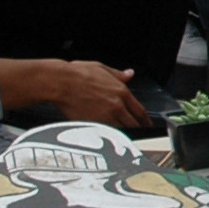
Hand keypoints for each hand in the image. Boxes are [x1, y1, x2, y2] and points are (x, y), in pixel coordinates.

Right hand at [1, 58, 150, 128]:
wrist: (61, 82)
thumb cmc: (78, 74)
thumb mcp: (102, 68)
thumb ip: (119, 74)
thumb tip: (129, 74)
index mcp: (121, 92)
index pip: (140, 111)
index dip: (145, 120)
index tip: (147, 124)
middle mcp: (117, 106)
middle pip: (134, 124)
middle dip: (138, 130)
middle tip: (141, 135)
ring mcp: (105, 117)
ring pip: (122, 131)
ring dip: (125, 134)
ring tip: (127, 139)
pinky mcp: (93, 124)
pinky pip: (106, 134)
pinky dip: (110, 137)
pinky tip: (111, 139)